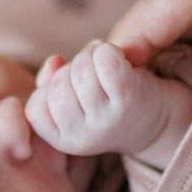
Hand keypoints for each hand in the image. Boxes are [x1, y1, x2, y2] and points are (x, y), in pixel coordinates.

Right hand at [25, 41, 167, 155]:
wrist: (155, 120)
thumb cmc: (104, 104)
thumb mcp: (72, 103)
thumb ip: (51, 83)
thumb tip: (54, 60)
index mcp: (63, 141)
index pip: (36, 108)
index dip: (50, 87)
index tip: (71, 85)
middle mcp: (83, 136)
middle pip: (58, 85)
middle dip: (72, 67)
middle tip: (91, 69)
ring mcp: (106, 120)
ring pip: (80, 69)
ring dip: (91, 54)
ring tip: (104, 62)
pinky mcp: (128, 99)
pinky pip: (106, 61)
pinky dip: (108, 50)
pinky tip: (118, 57)